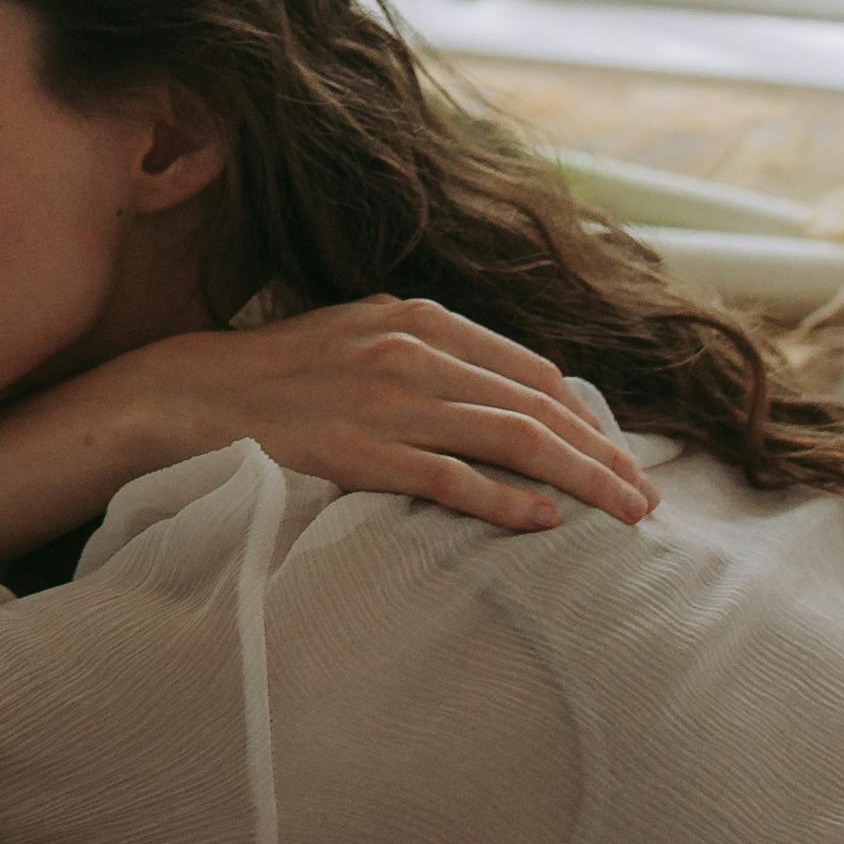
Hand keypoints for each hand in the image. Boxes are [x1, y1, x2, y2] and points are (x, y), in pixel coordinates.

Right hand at [117, 297, 657, 537]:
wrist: (197, 395)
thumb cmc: (284, 374)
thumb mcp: (363, 337)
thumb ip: (430, 353)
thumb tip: (503, 390)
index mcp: (419, 321)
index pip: (532, 370)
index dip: (587, 416)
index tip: (622, 454)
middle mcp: (413, 354)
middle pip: (537, 406)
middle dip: (603, 453)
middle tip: (646, 496)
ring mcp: (389, 404)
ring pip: (513, 440)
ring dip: (582, 479)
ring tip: (623, 513)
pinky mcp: (363, 453)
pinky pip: (454, 479)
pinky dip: (508, 501)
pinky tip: (546, 522)